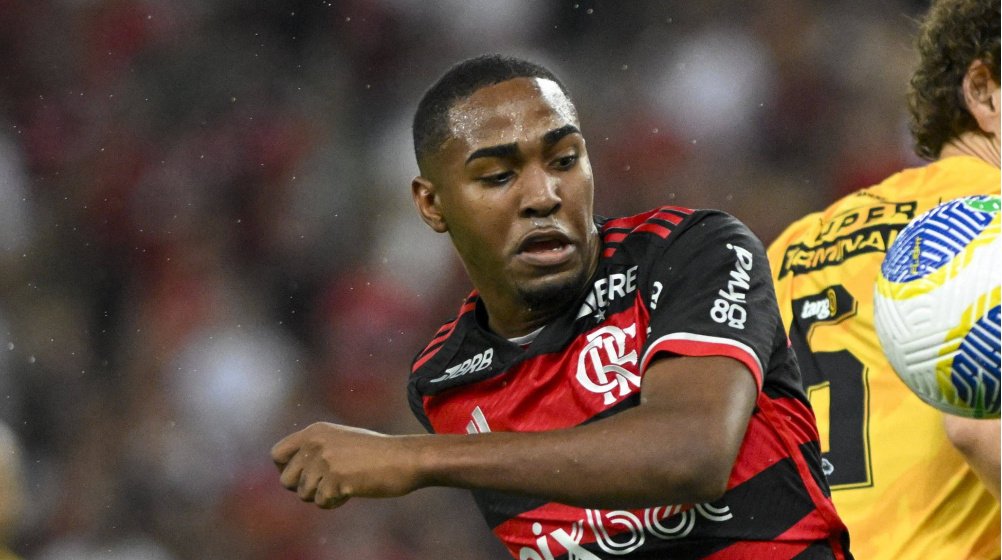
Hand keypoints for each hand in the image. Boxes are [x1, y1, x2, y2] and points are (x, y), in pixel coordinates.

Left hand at [270, 422, 423, 508]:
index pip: (277, 454)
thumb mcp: (341, 439)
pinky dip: (335, 502)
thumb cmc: (377, 452)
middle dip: (304, 488)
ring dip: (323, 495)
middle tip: (327, 484)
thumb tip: (288, 473)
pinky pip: (322, 502)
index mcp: (314, 431)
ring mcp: (326, 460)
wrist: (405, 457)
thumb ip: (315, 450)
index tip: (304, 476)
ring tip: (344, 484)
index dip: (286, 470)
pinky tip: (352, 490)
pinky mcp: (337, 478)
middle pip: (286, 480)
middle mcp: (315, 443)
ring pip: (304, 494)